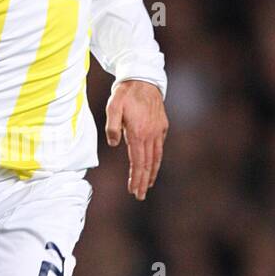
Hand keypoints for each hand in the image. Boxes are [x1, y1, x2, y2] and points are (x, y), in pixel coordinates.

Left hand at [105, 80, 167, 199]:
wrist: (144, 79)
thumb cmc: (125, 94)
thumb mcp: (112, 107)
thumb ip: (112, 126)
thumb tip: (113, 144)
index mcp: (138, 133)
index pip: (138, 162)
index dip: (136, 178)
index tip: (133, 190)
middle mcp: (151, 135)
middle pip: (148, 164)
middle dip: (144, 182)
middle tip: (139, 196)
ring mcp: (158, 131)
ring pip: (157, 157)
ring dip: (152, 173)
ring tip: (148, 185)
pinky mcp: (162, 126)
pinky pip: (160, 147)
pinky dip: (157, 160)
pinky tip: (153, 165)